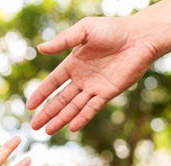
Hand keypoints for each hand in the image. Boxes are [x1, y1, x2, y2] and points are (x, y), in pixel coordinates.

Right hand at [27, 16, 158, 133]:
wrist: (140, 37)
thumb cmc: (113, 29)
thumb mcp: (84, 30)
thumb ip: (63, 41)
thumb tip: (40, 49)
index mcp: (73, 64)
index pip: (52, 83)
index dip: (41, 94)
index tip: (30, 106)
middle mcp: (81, 78)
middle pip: (60, 100)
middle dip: (47, 113)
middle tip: (34, 126)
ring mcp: (94, 88)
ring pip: (73, 107)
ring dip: (61, 119)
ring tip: (48, 131)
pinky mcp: (107, 93)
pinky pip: (92, 108)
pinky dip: (82, 118)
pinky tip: (71, 128)